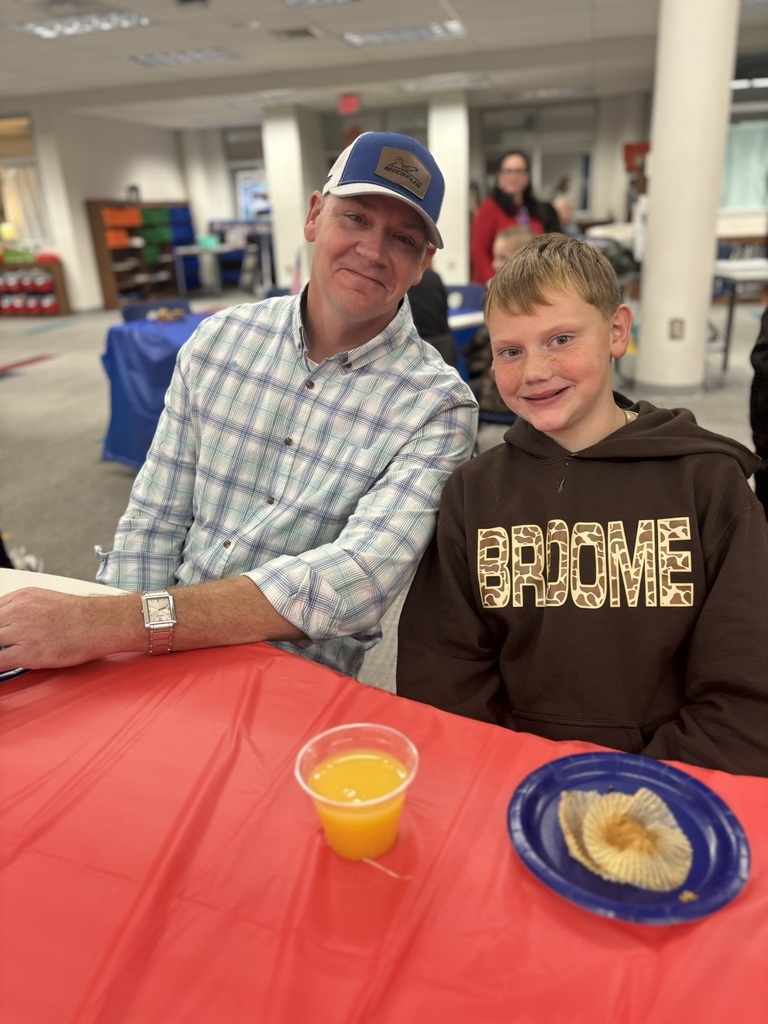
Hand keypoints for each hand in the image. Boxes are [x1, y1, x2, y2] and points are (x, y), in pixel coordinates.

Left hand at [0, 587, 143, 670]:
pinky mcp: (28, 652)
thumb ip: (23, 610)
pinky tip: (6, 667)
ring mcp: (21, 631)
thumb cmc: (82, 615)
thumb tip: (11, 625)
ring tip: (13, 653)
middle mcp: (18, 611)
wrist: (101, 622)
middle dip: (0, 638)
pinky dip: (0, 665)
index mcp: (21, 597)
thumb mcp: (46, 600)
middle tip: (9, 645)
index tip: (4, 635)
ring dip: (1, 649)